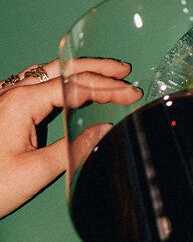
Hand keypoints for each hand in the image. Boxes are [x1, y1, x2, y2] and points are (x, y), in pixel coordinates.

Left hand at [0, 58, 138, 217]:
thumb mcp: (34, 173)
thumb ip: (72, 149)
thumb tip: (104, 131)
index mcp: (22, 102)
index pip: (75, 86)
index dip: (107, 89)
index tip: (132, 94)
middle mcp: (12, 92)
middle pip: (62, 69)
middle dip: (97, 68)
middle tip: (124, 71)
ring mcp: (4, 97)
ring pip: (48, 72)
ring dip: (78, 70)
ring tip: (104, 73)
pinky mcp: (1, 107)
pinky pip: (35, 81)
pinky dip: (59, 78)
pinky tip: (68, 84)